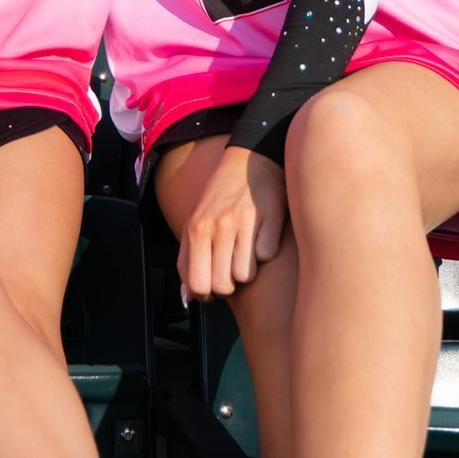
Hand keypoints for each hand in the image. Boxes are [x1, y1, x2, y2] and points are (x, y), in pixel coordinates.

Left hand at [178, 147, 287, 301]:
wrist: (250, 160)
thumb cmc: (220, 197)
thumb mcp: (195, 222)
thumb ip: (188, 258)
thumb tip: (189, 297)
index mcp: (196, 228)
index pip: (197, 284)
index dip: (206, 294)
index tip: (211, 287)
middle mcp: (218, 225)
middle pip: (223, 286)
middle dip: (228, 285)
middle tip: (230, 270)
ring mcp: (244, 222)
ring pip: (245, 276)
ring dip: (247, 269)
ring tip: (245, 250)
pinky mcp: (270, 218)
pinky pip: (266, 256)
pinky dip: (265, 251)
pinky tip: (261, 235)